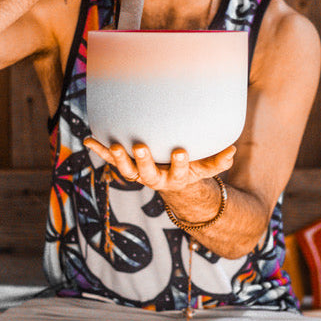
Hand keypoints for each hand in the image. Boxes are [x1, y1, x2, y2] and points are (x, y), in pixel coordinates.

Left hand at [84, 137, 235, 192]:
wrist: (171, 180)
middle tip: (141, 147)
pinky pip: (111, 160)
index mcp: (176, 178)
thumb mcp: (206, 167)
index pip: (179, 172)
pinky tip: (88, 140)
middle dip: (143, 161)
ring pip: (126, 170)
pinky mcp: (126, 165)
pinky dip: (99, 150)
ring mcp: (138, 173)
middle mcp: (154, 178)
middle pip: (147, 173)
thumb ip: (218, 160)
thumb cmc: (191, 168)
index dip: (179, 163)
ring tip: (114, 146)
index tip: (181, 151)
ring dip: (118, 158)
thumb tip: (232, 149)